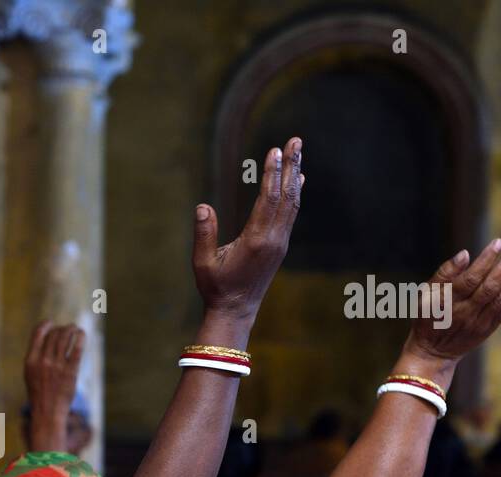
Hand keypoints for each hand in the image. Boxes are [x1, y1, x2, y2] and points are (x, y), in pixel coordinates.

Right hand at [24, 322, 83, 451]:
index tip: (52, 324)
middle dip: (61, 329)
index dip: (46, 325)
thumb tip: (48, 337)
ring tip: (75, 329)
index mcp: (30, 360)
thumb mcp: (30, 374)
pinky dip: (80, 337)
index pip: (38, 333)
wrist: (47, 413)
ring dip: (71, 330)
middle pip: (54, 334)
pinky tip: (82, 334)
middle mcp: (43, 361)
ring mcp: (57, 366)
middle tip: (67, 329)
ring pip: (65, 338)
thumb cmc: (39, 393)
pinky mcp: (70, 371)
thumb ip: (36, 356)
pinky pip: (77, 348)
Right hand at [193, 137, 303, 322]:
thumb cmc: (216, 287)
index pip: (269, 200)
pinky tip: (298, 180)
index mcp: (256, 241)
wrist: (236, 312)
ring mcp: (279, 243)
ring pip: (291, 204)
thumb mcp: (203, 263)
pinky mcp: (279, 246)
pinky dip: (294, 194)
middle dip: (290, 166)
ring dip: (294, 176)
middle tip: (296, 140)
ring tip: (297, 152)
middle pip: (286, 196)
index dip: (272, 173)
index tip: (274, 150)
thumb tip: (202, 206)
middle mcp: (273, 240)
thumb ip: (204, 234)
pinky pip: (290, 214)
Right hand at [404, 239, 500, 365]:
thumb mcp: (426, 295)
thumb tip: (465, 254)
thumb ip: (444, 274)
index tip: (498, 242)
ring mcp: (478, 322)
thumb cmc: (428, 317)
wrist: (433, 352)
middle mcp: (465, 313)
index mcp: (448, 302)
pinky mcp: (488, 329)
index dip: (486, 260)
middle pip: (489, 287)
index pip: (470, 278)